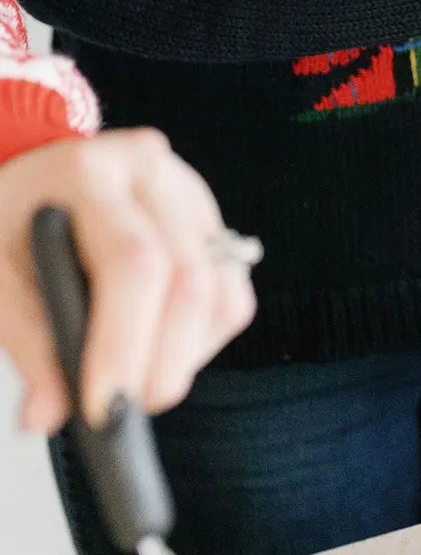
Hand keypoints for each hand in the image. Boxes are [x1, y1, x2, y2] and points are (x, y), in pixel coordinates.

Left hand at [0, 130, 255, 433]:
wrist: (30, 185)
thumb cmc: (8, 224)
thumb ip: (25, 342)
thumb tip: (48, 415)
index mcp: (90, 172)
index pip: (132, 261)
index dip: (123, 341)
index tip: (104, 408)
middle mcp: (151, 172)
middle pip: (188, 277)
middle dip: (163, 360)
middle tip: (126, 413)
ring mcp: (190, 192)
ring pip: (220, 288)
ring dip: (186, 354)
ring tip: (137, 381)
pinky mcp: (212, 221)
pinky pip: (232, 292)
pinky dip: (202, 339)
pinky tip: (157, 347)